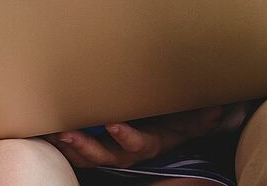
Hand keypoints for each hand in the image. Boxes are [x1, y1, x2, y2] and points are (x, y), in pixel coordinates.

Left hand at [49, 106, 226, 168]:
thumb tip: (219, 110)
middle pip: (107, 156)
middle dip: (87, 147)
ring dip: (70, 147)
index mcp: (152, 142)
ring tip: (52, 134)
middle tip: (67, 134)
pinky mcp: (100, 143)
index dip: (128, 137)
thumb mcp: (195, 116)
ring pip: (90, 156)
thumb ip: (204, 115)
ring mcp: (114, 148)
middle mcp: (130, 149)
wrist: (174, 124)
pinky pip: (80, 150)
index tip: (114, 124)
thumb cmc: (181, 118)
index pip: (141, 144)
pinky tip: (46, 131)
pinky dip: (65, 143)